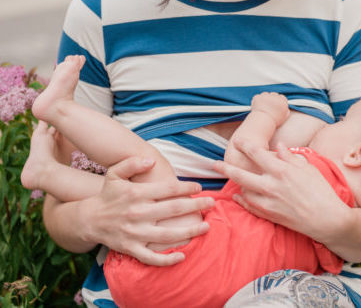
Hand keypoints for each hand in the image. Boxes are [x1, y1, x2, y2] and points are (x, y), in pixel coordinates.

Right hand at [84, 157, 213, 265]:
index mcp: (137, 194)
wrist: (89, 219)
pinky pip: (151, 257)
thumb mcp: (115, 173)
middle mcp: (137, 213)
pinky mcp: (131, 249)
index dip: (186, 188)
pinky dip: (167, 259)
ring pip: (167, 235)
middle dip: (195, 206)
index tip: (199, 188)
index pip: (168, 190)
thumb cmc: (108, 194)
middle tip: (212, 204)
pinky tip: (182, 256)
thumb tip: (151, 160)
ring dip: (189, 231)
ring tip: (206, 227)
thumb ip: (132, 163)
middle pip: (173, 210)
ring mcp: (135, 233)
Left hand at [214, 141, 349, 243]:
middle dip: (225, 167)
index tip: (237, 141)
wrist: (328, 219)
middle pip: (241, 174)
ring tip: (234, 178)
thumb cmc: (321, 191)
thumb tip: (279, 146)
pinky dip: (242, 200)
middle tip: (215, 164)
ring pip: (244, 190)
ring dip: (237, 184)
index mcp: (281, 170)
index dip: (245, 146)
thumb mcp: (308, 168)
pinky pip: (249, 206)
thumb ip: (290, 156)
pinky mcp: (270, 215)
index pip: (257, 154)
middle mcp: (271, 185)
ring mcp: (269, 202)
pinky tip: (238, 195)